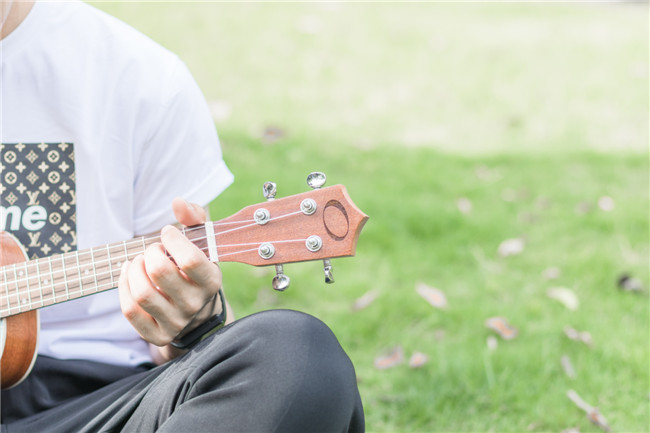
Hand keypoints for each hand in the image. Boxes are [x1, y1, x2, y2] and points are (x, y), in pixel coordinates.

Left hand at [118, 198, 222, 350]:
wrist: (197, 311)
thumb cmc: (194, 268)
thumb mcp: (202, 242)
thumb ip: (193, 217)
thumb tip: (178, 202)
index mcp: (211, 281)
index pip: (190, 259)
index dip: (173, 240)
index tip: (167, 233)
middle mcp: (195, 304)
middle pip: (160, 273)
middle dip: (150, 253)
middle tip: (152, 249)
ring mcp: (176, 322)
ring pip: (142, 294)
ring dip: (134, 270)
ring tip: (139, 262)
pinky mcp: (157, 334)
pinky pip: (130, 310)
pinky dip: (123, 287)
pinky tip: (129, 275)